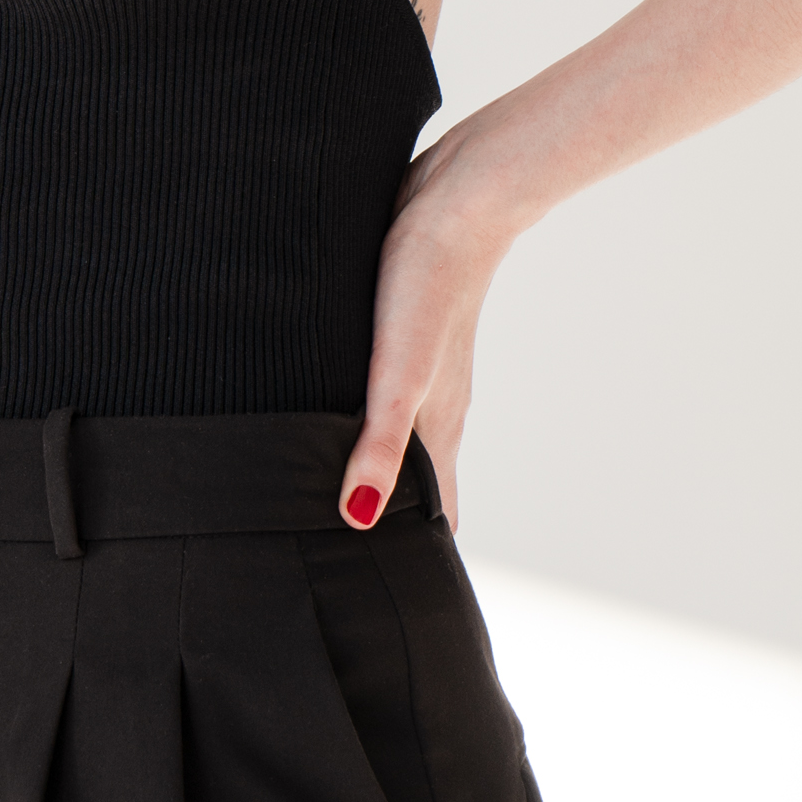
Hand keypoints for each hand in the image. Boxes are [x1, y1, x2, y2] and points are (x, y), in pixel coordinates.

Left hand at [337, 130, 515, 534]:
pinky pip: (385, 395)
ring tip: (344, 510)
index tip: (397, 605)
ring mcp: (420, 369)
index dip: (415, 559)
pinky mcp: (402, 333)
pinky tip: (340, 415)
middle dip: (393, 528)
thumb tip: (357, 520)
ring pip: (400, 440)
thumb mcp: (399, 370)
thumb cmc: (430, 282)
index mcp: (436, 428)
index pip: (433, 517)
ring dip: (379, 475)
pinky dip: (367, 422)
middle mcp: (432, 407)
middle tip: (356, 573)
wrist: (460, 196)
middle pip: (416, 486)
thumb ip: (381, 444)